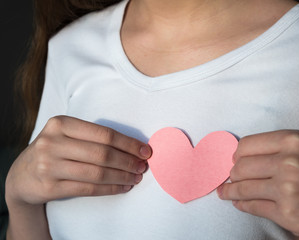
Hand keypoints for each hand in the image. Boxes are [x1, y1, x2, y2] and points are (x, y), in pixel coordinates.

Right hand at [5, 116, 151, 205]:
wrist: (22, 175)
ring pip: (97, 172)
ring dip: (122, 176)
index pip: (103, 134)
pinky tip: (122, 187)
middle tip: (142, 166)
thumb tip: (134, 147)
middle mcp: (52, 142)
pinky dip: (110, 188)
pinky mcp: (49, 187)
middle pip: (102, 153)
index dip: (128, 143)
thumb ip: (93, 137)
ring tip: (136, 178)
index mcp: (60, 123)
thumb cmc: (54, 150)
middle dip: (128, 161)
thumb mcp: (66, 135)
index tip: (145, 151)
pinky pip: (89, 188)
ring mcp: (49, 165)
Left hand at [217, 130, 298, 239]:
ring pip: (242, 187)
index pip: (246, 144)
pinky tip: (239, 203)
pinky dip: (241, 205)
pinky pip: (251, 206)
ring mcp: (287, 188)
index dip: (237, 155)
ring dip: (230, 191)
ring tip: (226, 192)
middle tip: (232, 178)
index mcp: (293, 140)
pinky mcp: (286, 212)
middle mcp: (289, 161)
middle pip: (240, 166)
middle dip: (233, 174)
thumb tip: (239, 158)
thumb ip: (276, 149)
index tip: (235, 161)